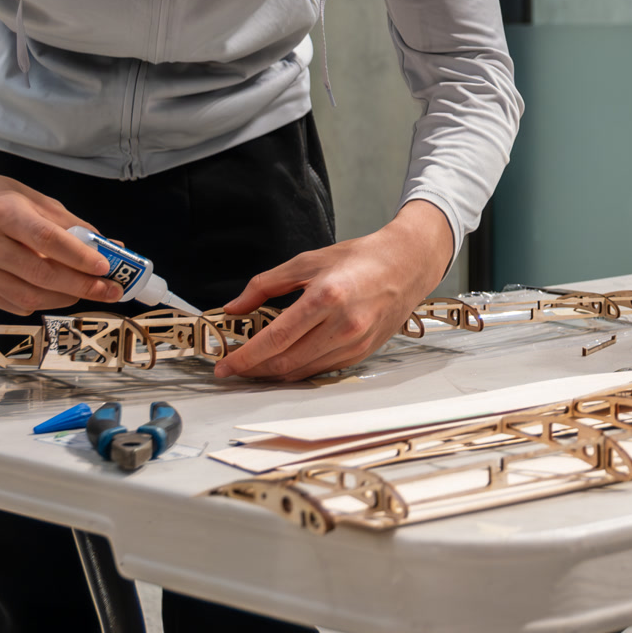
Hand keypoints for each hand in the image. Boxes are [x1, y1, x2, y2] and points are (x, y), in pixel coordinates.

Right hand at [0, 161, 119, 314]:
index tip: (105, 267)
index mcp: (2, 214)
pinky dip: (43, 302)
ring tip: (89, 290)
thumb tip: (111, 247)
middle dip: (81, 286)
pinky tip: (58, 292)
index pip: (47, 240)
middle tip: (109, 289)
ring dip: (66, 298)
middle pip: (41, 274)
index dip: (79, 257)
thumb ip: (73, 225)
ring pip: (29, 297)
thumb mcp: (36, 200)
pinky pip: (16, 305)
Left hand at [213, 200, 456, 380]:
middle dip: (253, 370)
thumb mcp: (307, 261)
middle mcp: (342, 325)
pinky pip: (321, 371)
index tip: (224, 365)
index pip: (275, 339)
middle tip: (234, 368)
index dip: (244, 357)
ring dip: (273, 373)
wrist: (407, 264)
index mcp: (326, 297)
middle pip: (285, 362)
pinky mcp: (362, 354)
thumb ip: (265, 285)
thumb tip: (233, 308)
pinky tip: (285, 362)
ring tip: (255, 365)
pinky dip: (298, 370)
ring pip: (302, 372)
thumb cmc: (359, 258)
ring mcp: (355, 343)